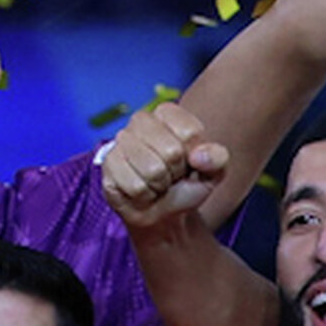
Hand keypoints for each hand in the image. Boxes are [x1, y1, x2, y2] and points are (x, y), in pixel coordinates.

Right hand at [98, 102, 227, 236]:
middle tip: (171, 175)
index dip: (194, 155)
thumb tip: (198, 155)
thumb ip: (217, 157)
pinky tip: (141, 190)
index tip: (189, 162)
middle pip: (171, 151)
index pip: (189, 132)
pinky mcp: (107, 163)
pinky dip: (144, 195)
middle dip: (176, 171)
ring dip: (159, 185)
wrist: (162, 212)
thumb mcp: (213, 171)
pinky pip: (135, 185)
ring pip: (151, 169)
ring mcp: (121, 141)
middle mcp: (141, 120)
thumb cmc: (186, 184)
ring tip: (156, 183)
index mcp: (168, 113)